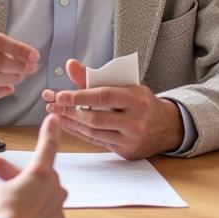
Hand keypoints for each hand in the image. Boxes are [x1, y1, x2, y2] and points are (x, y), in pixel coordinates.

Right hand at [0, 115, 66, 217]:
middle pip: (38, 177)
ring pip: (40, 199)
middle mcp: (54, 191)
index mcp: (41, 174)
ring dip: (25, 199)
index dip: (50, 131)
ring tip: (4, 205)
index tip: (54, 119)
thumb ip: (2, 186)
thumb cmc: (4, 215)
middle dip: (17, 175)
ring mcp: (56, 211)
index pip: (48, 146)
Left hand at [41, 59, 183, 157]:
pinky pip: (97, 142)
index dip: (79, 96)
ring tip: (55, 114)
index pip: (103, 96)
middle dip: (69, 111)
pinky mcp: (126, 152)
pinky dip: (80, 132)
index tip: (59, 95)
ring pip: (94, 132)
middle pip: (95, 117)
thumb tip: (70, 65)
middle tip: (51, 105)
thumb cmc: (141, 101)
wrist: (167, 126)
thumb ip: (96, 77)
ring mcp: (131, 139)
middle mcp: (135, 121)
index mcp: (137, 99)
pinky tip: (68, 124)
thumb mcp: (126, 85)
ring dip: (71, 122)